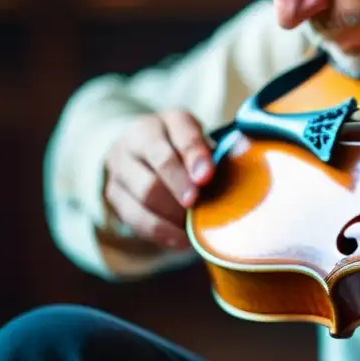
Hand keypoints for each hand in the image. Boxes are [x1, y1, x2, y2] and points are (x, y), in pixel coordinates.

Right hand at [103, 109, 214, 248]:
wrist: (140, 155)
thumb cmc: (183, 151)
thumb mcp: (202, 143)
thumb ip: (220, 150)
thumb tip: (246, 151)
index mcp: (169, 121)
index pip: (183, 133)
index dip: (195, 156)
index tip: (207, 177)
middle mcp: (138, 138)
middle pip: (159, 162)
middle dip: (180, 186)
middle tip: (196, 205)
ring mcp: (121, 166)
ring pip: (143, 193)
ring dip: (171, 214)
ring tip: (192, 227)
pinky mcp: (113, 194)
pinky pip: (134, 218)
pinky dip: (160, 232)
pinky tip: (181, 240)